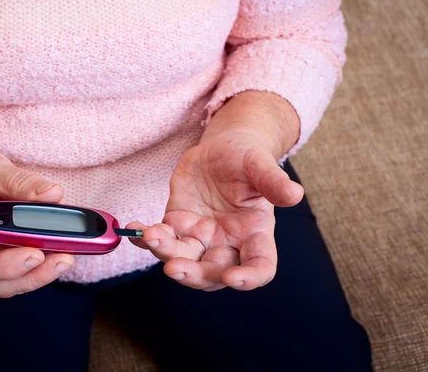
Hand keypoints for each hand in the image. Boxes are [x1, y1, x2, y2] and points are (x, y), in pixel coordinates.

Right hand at [0, 145, 74, 297]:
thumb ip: (20, 182)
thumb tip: (52, 194)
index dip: (7, 264)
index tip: (36, 254)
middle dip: (33, 275)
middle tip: (65, 258)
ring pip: (13, 283)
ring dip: (42, 274)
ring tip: (68, 257)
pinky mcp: (4, 259)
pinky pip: (23, 273)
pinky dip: (43, 266)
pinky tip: (63, 251)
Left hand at [129, 93, 303, 290]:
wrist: (222, 149)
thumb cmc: (246, 157)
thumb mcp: (259, 164)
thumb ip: (272, 181)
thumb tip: (295, 194)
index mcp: (255, 234)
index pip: (259, 266)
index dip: (249, 277)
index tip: (233, 278)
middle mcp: (227, 242)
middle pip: (213, 272)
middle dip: (194, 274)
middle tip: (174, 268)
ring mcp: (200, 236)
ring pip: (183, 258)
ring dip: (165, 253)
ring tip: (151, 235)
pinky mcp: (177, 224)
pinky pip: (160, 238)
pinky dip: (145, 237)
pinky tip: (134, 229)